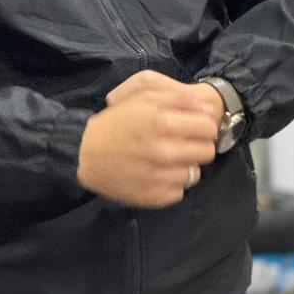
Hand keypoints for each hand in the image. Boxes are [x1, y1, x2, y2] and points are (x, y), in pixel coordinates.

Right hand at [76, 71, 219, 208]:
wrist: (85, 154)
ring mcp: (160, 176)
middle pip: (207, 151)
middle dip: (198, 145)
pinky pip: (180, 191)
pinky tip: (158, 173)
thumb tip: (209, 108)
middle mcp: (163, 150)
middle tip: (181, 142)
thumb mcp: (144, 96)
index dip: (204, 125)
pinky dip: (172, 183)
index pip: (209, 127)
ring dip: (186, 165)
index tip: (193, 126)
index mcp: (162, 121)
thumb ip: (179, 98)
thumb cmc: (117, 120)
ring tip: (168, 158)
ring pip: (195, 173)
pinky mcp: (155, 197)